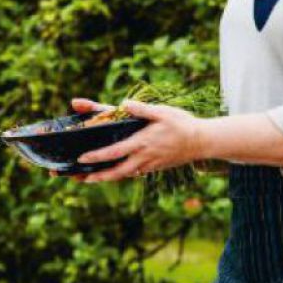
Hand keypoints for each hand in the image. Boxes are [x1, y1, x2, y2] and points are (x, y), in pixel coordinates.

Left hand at [68, 99, 203, 183]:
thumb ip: (142, 109)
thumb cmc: (182, 124)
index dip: (97, 156)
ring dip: (106, 177)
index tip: (82, 159)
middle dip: (97, 177)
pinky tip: (113, 172)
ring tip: (90, 178)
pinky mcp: (155, 167)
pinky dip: (121, 174)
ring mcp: (149, 165)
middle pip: (116, 172)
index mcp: (141, 143)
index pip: (114, 152)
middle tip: (80, 178)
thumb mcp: (162, 112)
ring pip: (124, 175)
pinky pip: (134, 173)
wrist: (202, 142)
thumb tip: (124, 104)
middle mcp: (143, 157)